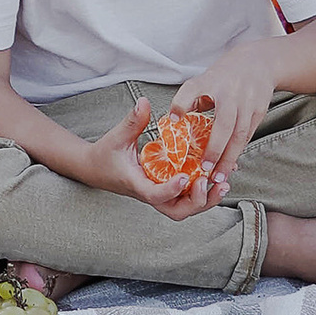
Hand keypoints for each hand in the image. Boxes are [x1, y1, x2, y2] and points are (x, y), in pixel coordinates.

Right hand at [74, 98, 226, 214]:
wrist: (94, 169)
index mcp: (136, 184)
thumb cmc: (104, 155)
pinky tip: (215, 178)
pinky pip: (186, 198)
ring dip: (205, 200)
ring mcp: (159, 194)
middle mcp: (150, 193)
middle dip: (197, 201)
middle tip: (208, 182)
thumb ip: (133, 121)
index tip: (186, 176)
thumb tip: (144, 103)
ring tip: (221, 184)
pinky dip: (203, 192)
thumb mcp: (117, 136)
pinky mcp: (165, 191)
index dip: (172, 189)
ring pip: (185, 208)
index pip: (155, 195)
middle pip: (177, 211)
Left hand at [171, 43, 280, 182]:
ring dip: (229, 158)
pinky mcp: (259, 111)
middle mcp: (230, 93)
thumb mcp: (203, 80)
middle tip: (204, 170)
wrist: (258, 63)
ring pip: (239, 135)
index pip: (192, 91)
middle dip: (214, 149)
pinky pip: (247, 136)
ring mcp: (247, 103)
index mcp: (210, 81)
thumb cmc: (223, 76)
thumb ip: (189, 100)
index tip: (173, 120)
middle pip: (224, 124)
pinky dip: (238, 152)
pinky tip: (230, 165)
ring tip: (218, 177)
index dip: (181, 104)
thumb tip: (174, 122)